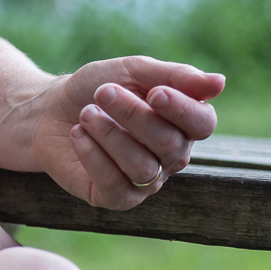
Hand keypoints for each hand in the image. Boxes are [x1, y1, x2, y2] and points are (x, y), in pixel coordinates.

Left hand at [31, 57, 223, 208]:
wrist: (50, 111)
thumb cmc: (97, 89)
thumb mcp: (133, 71)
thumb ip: (175, 76)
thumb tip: (220, 82)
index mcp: (183, 125)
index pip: (202, 124)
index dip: (182, 110)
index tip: (153, 92)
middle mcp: (170, 157)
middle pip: (169, 144)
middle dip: (134, 115)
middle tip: (103, 92)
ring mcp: (145, 181)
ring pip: (142, 167)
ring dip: (111, 135)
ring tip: (86, 113)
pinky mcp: (115, 197)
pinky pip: (115, 185)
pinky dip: (95, 156)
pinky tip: (78, 134)